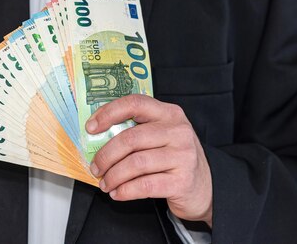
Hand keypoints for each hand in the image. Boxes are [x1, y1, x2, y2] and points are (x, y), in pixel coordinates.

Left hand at [86, 94, 212, 226]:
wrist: (205, 186)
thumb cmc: (174, 158)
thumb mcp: (160, 136)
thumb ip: (136, 130)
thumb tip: (97, 135)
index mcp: (169, 113)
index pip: (135, 103)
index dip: (109, 113)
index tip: (91, 127)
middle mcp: (178, 131)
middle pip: (131, 138)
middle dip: (106, 155)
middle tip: (96, 167)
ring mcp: (183, 155)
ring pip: (136, 164)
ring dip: (113, 176)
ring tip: (106, 183)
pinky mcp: (183, 181)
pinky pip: (145, 185)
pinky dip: (125, 191)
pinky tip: (118, 193)